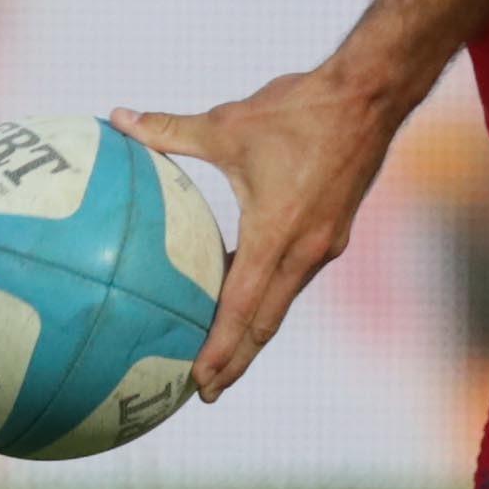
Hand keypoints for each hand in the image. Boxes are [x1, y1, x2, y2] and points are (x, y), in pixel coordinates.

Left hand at [114, 65, 404, 398]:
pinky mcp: (335, 231)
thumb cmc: (298, 109)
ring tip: (225, 356)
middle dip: (237, 361)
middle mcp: (305, 250)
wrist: (371, 96)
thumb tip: (118, 118)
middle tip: (205, 392)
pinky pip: (295, 275)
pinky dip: (270, 295)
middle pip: (266, 323)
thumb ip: (169, 129)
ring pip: (283, 301)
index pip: (242, 307)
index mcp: (277, 234)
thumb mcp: (228, 123)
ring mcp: (325, 244)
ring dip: (254, 332)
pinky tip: (248, 289)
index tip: (198, 382)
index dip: (220, 350)